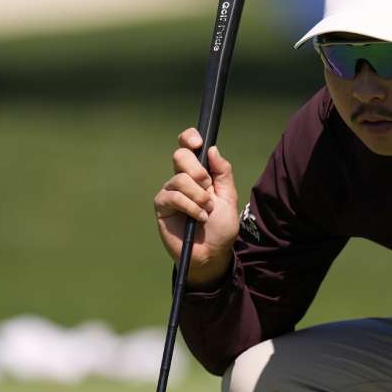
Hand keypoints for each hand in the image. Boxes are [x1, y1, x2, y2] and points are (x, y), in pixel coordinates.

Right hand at [153, 128, 239, 286]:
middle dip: (198, 170)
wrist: (212, 253)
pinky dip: (190, 207)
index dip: (189, 138)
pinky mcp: (162, 206)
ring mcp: (170, 192)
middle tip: (208, 187)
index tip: (198, 143)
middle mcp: (182, 179)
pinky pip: (173, 197)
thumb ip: (223, 173)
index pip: (187, 146)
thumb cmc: (220, 227)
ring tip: (207, 211)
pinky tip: (198, 218)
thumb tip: (212, 149)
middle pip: (180, 156)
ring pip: (180, 179)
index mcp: (198, 173)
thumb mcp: (229, 198)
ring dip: (199, 196)